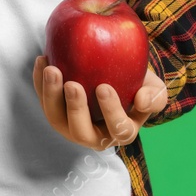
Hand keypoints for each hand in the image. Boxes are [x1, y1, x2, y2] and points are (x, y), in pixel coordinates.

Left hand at [32, 56, 167, 150]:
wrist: (117, 76)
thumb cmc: (137, 85)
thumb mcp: (153, 89)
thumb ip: (155, 95)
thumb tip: (142, 100)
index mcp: (122, 131)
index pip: (118, 128)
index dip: (111, 110)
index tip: (104, 87)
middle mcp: (94, 135)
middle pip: (81, 131)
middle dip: (75, 108)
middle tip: (73, 84)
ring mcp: (71, 125)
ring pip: (56, 118)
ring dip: (50, 95)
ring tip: (52, 69)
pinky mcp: (55, 111)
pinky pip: (43, 100)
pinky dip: (40, 82)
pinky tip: (42, 60)